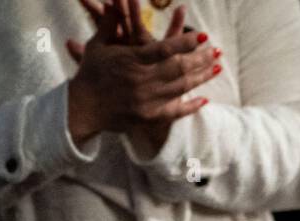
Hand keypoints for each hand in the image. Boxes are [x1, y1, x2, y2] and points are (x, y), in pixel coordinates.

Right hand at [66, 0, 218, 145]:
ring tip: (217, 67)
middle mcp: (142, 81)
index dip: (185, 42)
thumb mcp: (98, 45)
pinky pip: (176, 112)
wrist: (82, 108)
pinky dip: (191, 106)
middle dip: (201, 59)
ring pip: (182, 88)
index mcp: (131, 60)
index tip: (202, 35)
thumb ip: (112, 24)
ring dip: (202, 77)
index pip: (164, 49)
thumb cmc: (90, 73)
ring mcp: (148, 101)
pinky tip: (205, 99)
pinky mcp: (150, 117)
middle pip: (179, 68)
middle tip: (217, 51)